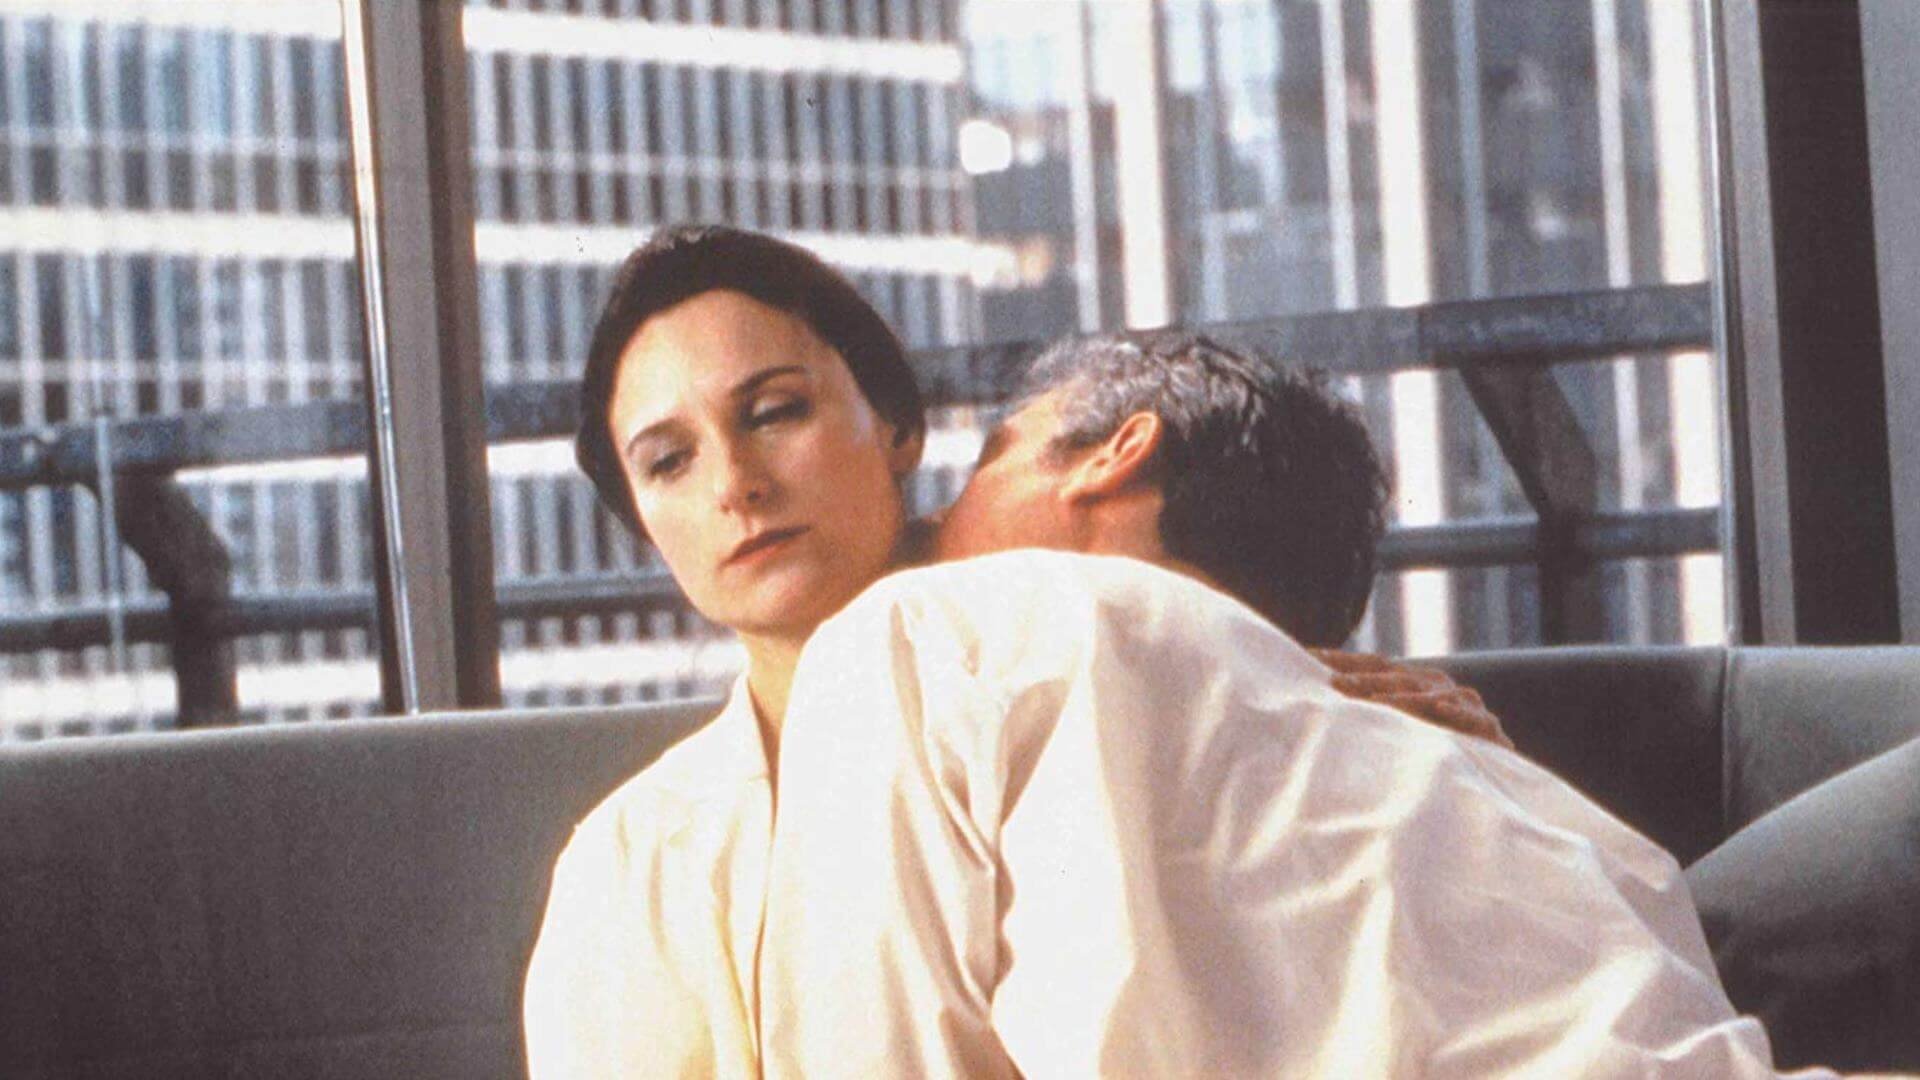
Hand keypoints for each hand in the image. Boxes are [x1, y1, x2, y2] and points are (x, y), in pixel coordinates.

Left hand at [1310, 649, 1514, 750]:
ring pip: (1427, 694)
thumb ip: (1366, 713)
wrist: (1490, 768)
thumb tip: (1316, 704)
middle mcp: (1435, 683)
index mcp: (1411, 679)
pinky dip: (1455, 710)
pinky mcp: (1485, 724)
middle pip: (1394, 676)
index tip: (1307, 656)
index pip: (1372, 664)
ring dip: (1401, 697)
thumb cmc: (1435, 747)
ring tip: (1376, 701)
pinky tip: (1442, 706)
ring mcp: (1461, 701)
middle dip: (1363, 678)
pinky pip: (1469, 715)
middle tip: (1333, 683)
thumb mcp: (1396, 727)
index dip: (1341, 659)